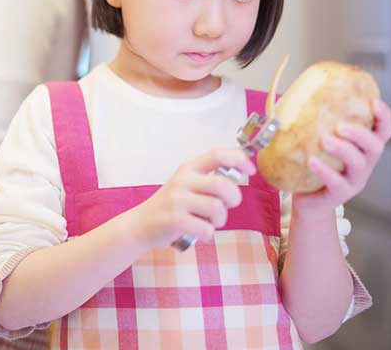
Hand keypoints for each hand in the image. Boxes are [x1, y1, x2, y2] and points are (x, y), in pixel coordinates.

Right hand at [129, 148, 254, 247]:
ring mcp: (177, 200)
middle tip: (227, 207)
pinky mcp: (175, 220)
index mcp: (188, 169)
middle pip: (222, 185)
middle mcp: (182, 181)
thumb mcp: (186, 185)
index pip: (217, 155)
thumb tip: (239, 177)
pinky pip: (207, 229)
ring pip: (217, 209)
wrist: (140, 224)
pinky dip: (208, 235)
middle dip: (234, 199)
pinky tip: (199, 234)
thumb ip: (208, 180)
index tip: (250, 172)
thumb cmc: (170, 206)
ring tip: (209, 223)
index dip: (239, 160)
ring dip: (220, 221)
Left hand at [295, 99, 390, 213]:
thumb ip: (313, 122)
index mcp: (362, 148)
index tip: (374, 102)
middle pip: (375, 147)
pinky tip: (312, 161)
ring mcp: (354, 181)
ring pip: (359, 164)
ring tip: (325, 140)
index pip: (383, 131)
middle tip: (340, 126)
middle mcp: (364, 164)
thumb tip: (292, 95)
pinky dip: (325, 171)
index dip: (384, 117)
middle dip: (360, 133)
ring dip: (343, 149)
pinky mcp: (339, 195)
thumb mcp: (317, 143)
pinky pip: (337, 183)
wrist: (308, 203)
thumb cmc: (312, 166)